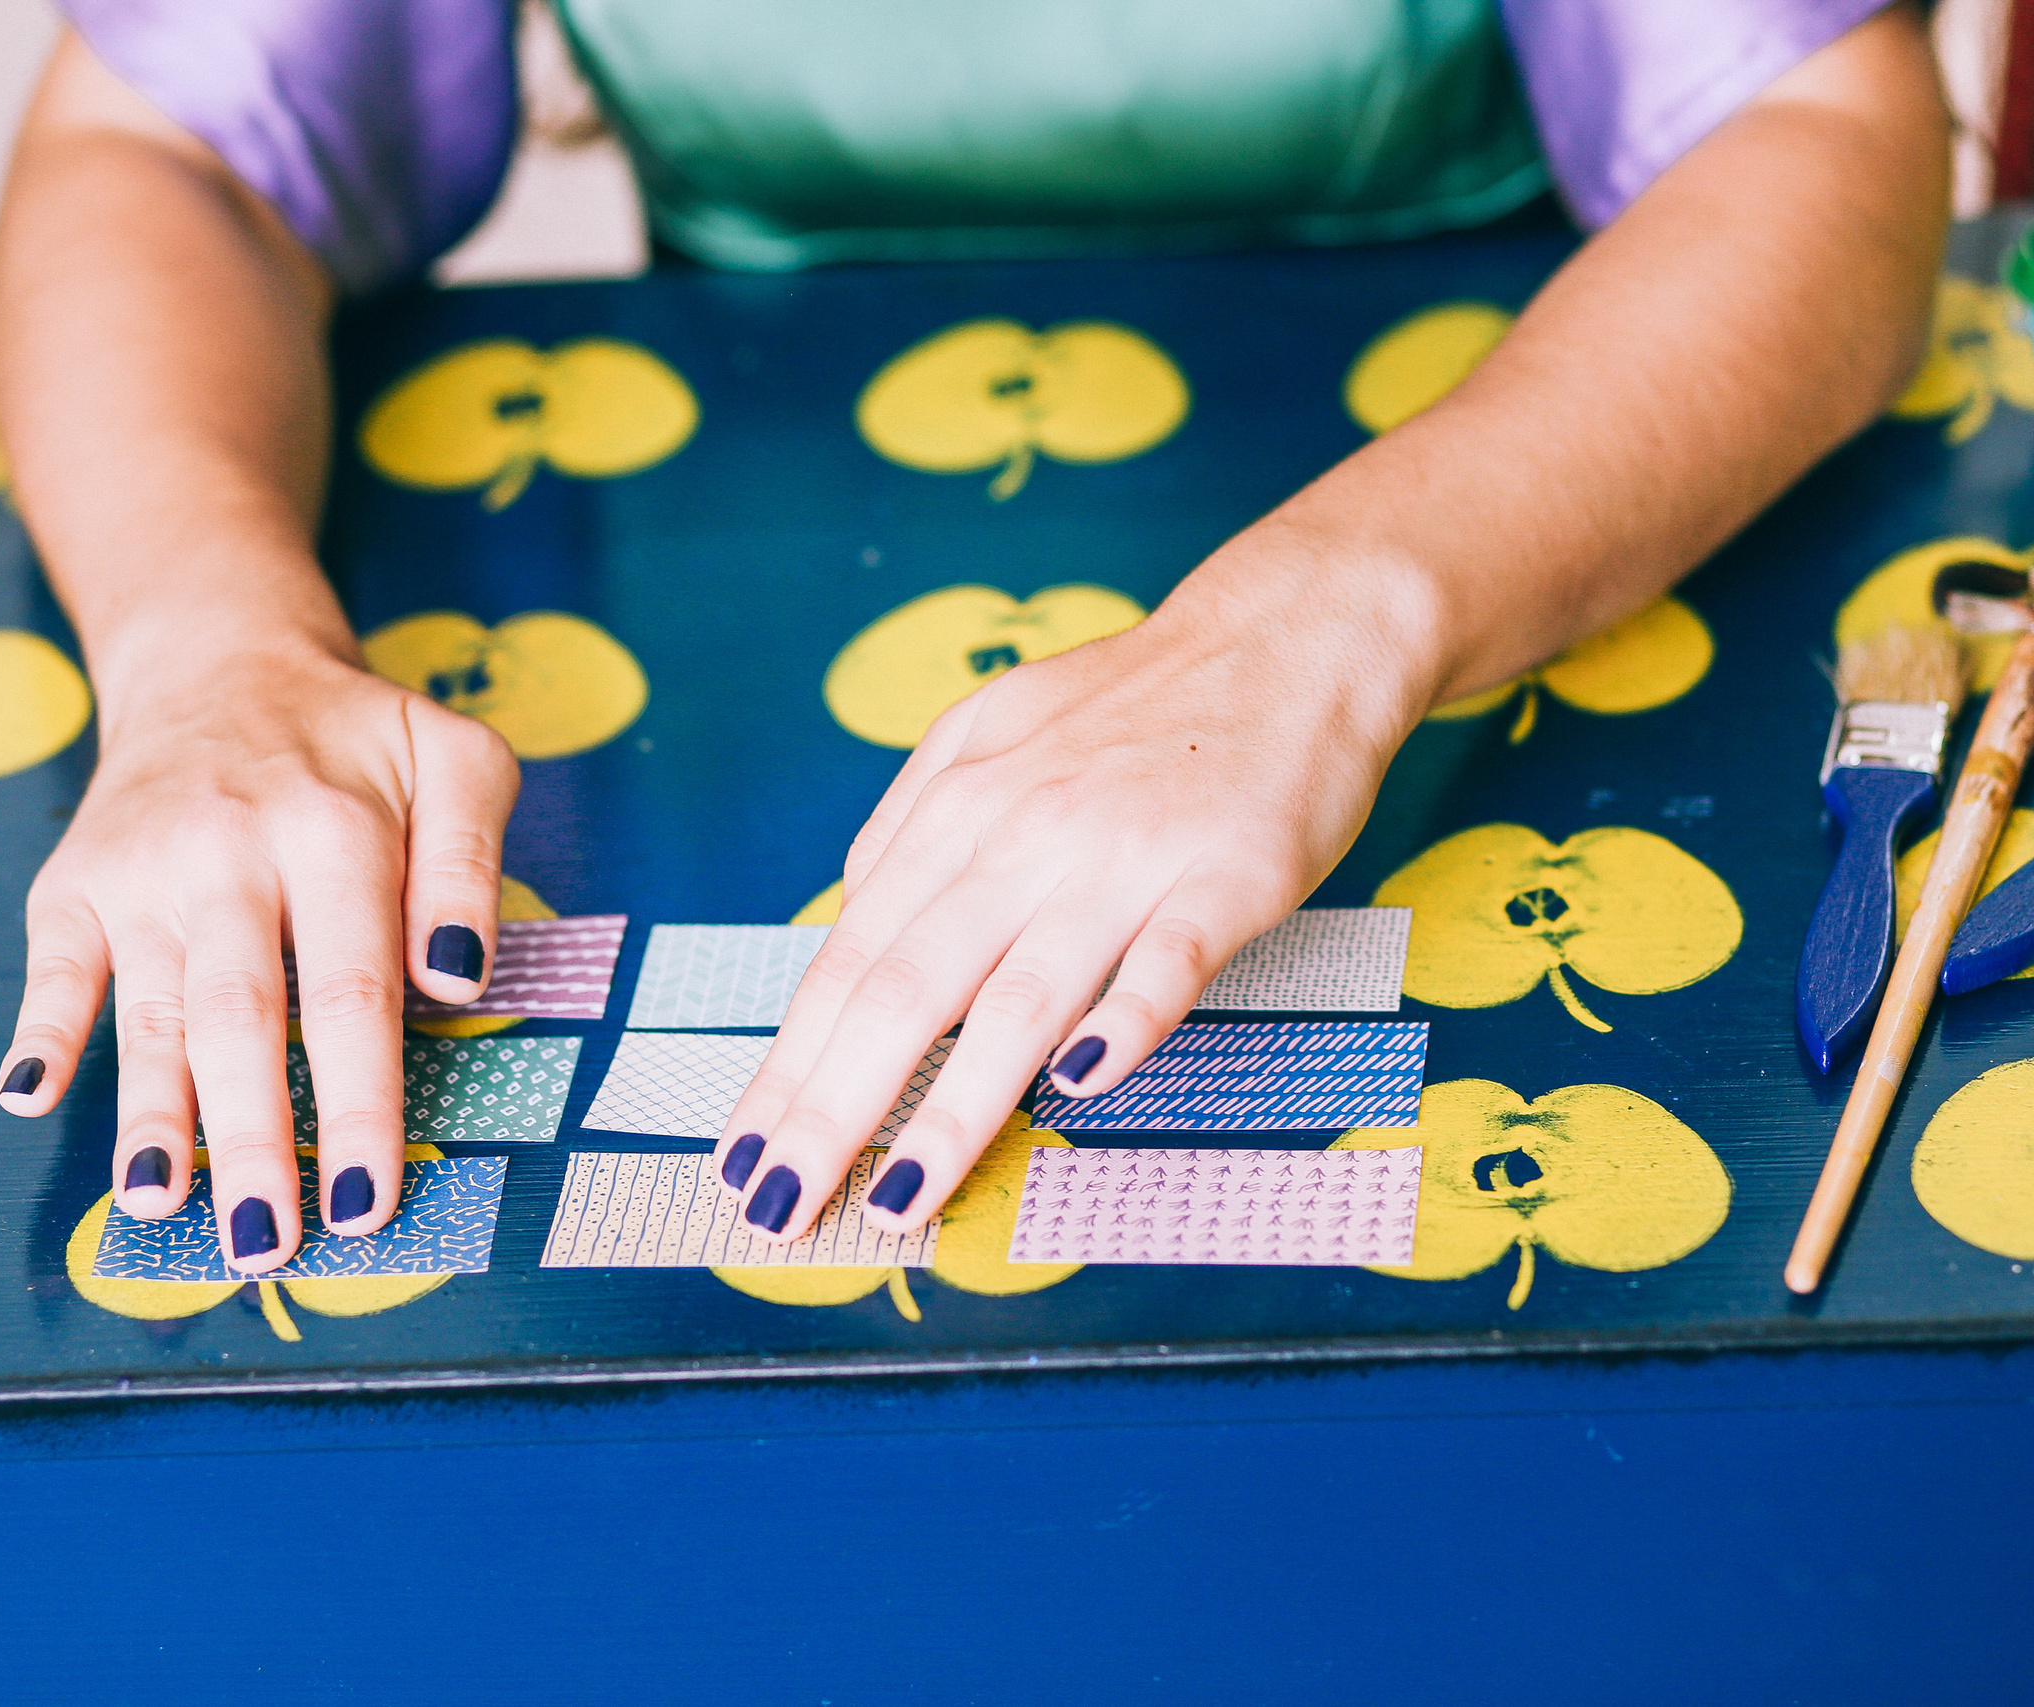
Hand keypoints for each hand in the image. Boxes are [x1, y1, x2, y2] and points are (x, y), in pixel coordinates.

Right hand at [0, 629, 517, 1272]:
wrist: (224, 663)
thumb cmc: (358, 739)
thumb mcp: (456, 762)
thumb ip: (470, 865)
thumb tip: (456, 979)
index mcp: (336, 833)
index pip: (352, 993)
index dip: (357, 1102)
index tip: (366, 1198)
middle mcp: (231, 854)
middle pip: (244, 1017)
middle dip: (253, 1139)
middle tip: (267, 1243)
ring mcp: (144, 870)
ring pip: (152, 1009)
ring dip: (150, 1113)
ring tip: (159, 1204)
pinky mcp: (76, 881)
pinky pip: (56, 965)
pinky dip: (42, 1030)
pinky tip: (30, 1097)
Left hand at [708, 530, 1442, 1240]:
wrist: (1289, 633)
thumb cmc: (1136, 704)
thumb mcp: (989, 734)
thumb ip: (913, 827)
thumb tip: (848, 915)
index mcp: (956, 814)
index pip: (847, 964)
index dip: (788, 1069)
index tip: (744, 1158)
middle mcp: (1021, 837)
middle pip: (904, 990)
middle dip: (832, 1109)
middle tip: (779, 1203)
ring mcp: (1123, 858)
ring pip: (1019, 996)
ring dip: (952, 1108)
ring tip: (898, 1198)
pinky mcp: (1224, 875)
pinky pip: (1165, 960)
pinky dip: (1122, 1022)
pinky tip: (1079, 1087)